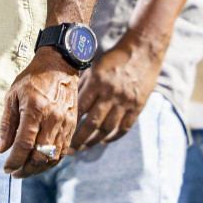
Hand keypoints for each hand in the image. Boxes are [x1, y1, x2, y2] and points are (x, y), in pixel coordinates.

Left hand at [0, 48, 80, 177]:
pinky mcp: (73, 125)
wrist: (59, 66)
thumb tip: (0, 149)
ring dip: (39, 168)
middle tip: (15, 174)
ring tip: (26, 170)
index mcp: (34, 109)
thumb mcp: (12, 96)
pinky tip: (41, 163)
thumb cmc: (32, 79)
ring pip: (53, 156)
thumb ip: (7, 124)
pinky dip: (51, 161)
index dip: (14, 160)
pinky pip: (63, 150)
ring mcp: (65, 123)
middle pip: (40, 155)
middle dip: (26, 169)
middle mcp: (52, 118)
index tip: (6, 168)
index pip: (24, 144)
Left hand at [71, 32, 162, 151]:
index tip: (60, 132)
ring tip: (84, 148)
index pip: (81, 108)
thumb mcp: (95, 67)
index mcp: (97, 82)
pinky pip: (125, 127)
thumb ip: (84, 85)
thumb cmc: (114, 58)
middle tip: (69, 150)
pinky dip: (114, 136)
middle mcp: (111, 94)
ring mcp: (125, 102)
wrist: (142, 51)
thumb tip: (70, 102)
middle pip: (93, 122)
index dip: (70, 122)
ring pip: (108, 128)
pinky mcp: (137, 106)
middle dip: (80, 139)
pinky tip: (104, 141)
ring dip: (95, 141)